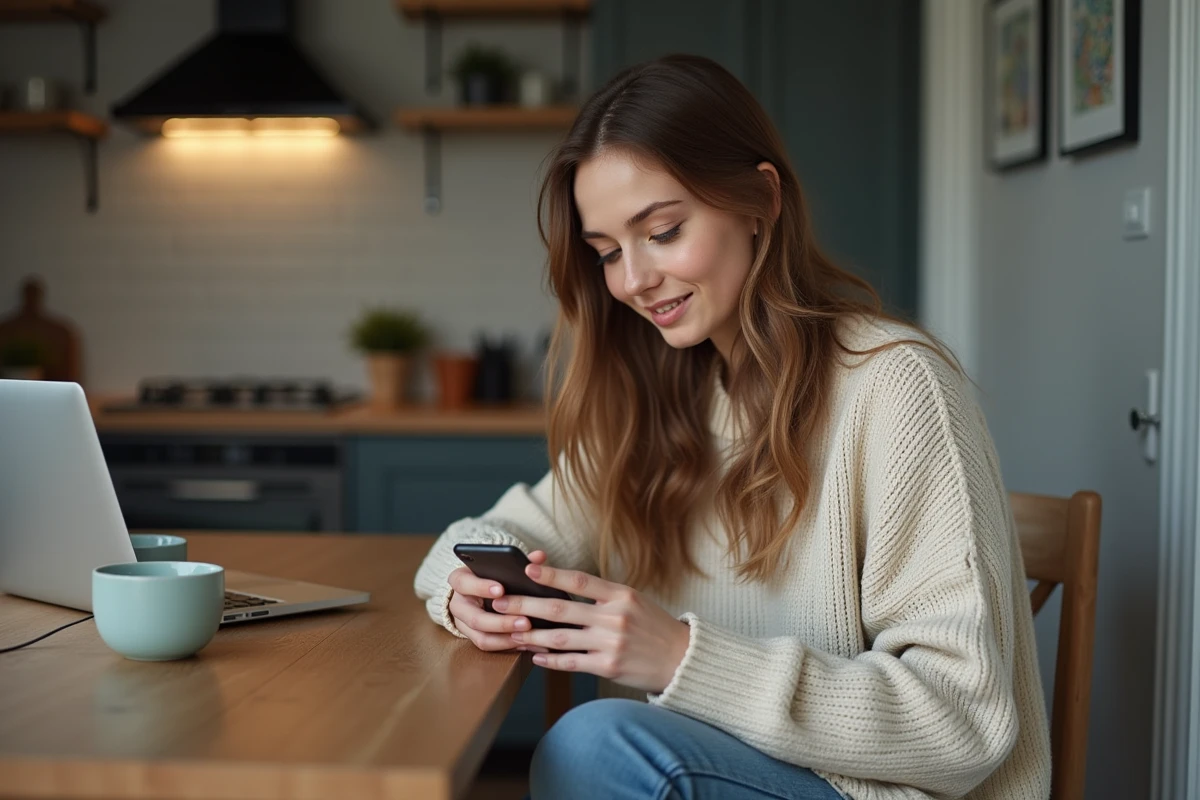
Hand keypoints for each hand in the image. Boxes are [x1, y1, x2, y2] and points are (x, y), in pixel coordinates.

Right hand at [447, 550, 549, 652]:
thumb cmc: (490, 575)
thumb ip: (518, 560)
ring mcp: (463, 625)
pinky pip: (490, 646)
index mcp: (459, 581)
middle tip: (525, 621)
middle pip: (475, 618)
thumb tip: (540, 556)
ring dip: (506, 638)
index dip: (481, 587)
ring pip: (481, 637)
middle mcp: (457, 605)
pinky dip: (509, 646)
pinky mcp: (473, 638)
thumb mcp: (498, 565)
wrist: (477, 591)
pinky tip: (528, 642)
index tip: (501, 589)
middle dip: (501, 622)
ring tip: (529, 634)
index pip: (463, 583)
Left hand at [493, 562, 690, 693]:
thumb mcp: (632, 601)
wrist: (681, 658)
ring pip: (560, 637)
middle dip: (525, 605)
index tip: (527, 569)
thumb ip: (601, 595)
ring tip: (511, 631)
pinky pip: (571, 662)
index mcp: (620, 595)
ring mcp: (611, 643)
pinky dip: (550, 660)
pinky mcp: (609, 666)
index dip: (551, 573)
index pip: (579, 580)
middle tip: (500, 602)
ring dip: (531, 635)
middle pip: (560, 608)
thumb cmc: (652, 626)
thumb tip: (561, 588)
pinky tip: (535, 656)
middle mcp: (614, 617)